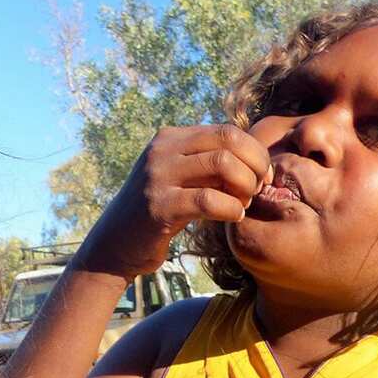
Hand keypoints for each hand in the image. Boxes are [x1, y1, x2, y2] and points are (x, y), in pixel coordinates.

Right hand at [76, 124, 271, 279]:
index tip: (263, 175)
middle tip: (259, 189)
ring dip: (245, 186)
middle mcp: (162, 150)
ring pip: (222, 165)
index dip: (254, 152)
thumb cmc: (158, 213)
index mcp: (170, 138)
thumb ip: (207, 164)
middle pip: (228, 141)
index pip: (226, 131)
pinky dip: (231, 209)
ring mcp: (158, 177)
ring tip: (244, 204)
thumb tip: (254, 156)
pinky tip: (234, 218)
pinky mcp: (159, 206)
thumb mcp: (180, 179)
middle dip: (255, 165)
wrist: (115, 245)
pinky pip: (209, 200)